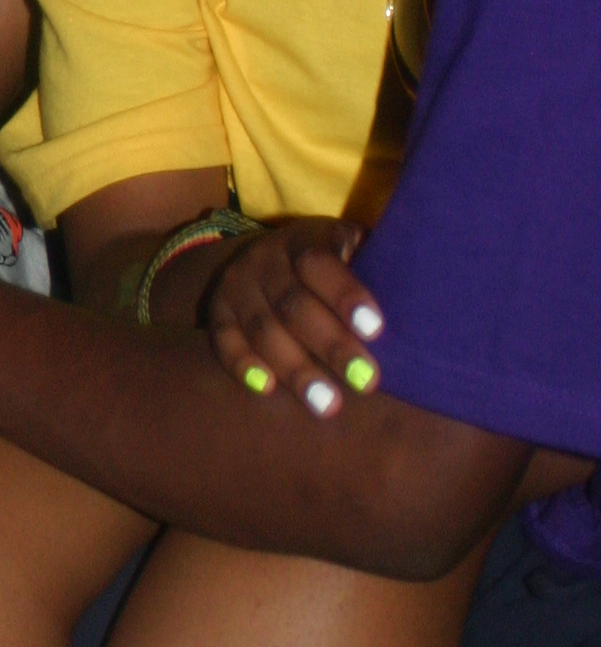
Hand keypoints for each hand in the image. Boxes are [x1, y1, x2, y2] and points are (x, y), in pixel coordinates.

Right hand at [205, 219, 385, 416]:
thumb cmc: (331, 268)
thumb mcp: (350, 251)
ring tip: (327, 405)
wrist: (265, 260)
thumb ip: (377, 267)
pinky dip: (242, 364)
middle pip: (294, 304)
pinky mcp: (217, 312)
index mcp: (304, 240)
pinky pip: (223, 339)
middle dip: (331, 345)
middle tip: (366, 381)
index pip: (321, 263)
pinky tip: (266, 388)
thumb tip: (428, 299)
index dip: (346, 295)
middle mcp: (265, 260)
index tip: (376, 329)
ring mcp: (236, 286)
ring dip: (295, 368)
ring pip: (263, 328)